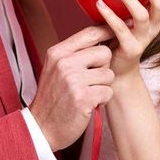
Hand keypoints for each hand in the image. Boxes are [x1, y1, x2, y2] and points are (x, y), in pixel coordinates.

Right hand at [28, 24, 115, 150]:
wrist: (41, 128)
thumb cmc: (53, 98)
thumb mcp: (56, 68)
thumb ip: (74, 52)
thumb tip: (102, 34)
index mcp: (57, 53)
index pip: (89, 33)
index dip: (107, 31)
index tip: (118, 33)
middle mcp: (64, 63)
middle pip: (104, 53)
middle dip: (103, 68)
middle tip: (91, 81)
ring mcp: (73, 80)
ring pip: (109, 74)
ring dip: (102, 86)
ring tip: (87, 94)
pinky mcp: (83, 98)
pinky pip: (108, 91)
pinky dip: (102, 100)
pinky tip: (89, 104)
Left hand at [96, 0, 159, 78]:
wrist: (117, 71)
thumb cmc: (120, 38)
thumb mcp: (130, 19)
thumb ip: (130, 2)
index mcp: (156, 19)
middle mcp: (154, 28)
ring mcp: (143, 40)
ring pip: (142, 16)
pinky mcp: (130, 49)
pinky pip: (121, 30)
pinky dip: (110, 15)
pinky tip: (99, 4)